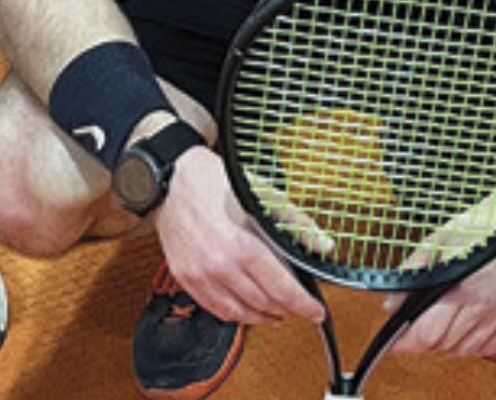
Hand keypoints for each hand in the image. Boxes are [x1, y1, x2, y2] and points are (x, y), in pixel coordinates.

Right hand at [153, 147, 323, 329]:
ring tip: (276, 312)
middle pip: (262, 304)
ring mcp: (200, 275)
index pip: (281, 289)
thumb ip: (294, 223)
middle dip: (286, 309)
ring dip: (262, 316)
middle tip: (298, 307)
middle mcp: (219, 266)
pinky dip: (235, 314)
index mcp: (241, 245)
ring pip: (239, 313)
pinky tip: (246, 309)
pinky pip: (215, 309)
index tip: (315, 311)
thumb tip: (323, 244)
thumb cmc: (214, 181)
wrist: (172, 178)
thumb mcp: (261, 194)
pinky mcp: (186, 278)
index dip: (303, 305)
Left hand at [382, 235, 495, 360]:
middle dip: (423, 341)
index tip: (394, 344)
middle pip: (443, 346)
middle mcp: (485, 309)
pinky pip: (486, 349)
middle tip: (414, 327)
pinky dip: (470, 345)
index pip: (428, 334)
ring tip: (439, 323)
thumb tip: (390, 305)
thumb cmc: (481, 227)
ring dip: (446, 344)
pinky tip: (463, 326)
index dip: (406, 343)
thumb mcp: (439, 239)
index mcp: (463, 289)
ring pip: (463, 352)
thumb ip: (412, 271)